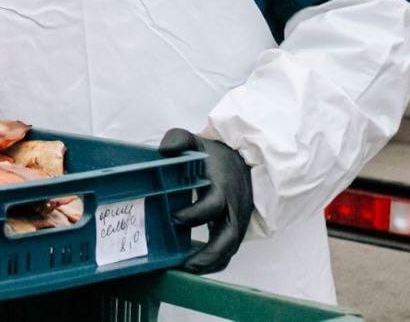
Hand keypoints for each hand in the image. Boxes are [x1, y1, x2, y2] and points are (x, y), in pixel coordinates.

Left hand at [158, 128, 253, 273]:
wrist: (245, 161)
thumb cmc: (216, 155)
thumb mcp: (197, 140)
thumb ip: (179, 139)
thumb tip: (164, 150)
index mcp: (223, 186)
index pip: (214, 204)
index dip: (195, 214)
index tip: (175, 218)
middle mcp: (233, 207)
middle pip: (229, 238)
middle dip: (208, 255)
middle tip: (185, 264)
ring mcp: (236, 221)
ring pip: (228, 250)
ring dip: (209, 263)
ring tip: (185, 270)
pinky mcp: (234, 230)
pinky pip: (226, 251)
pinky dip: (212, 261)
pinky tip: (191, 264)